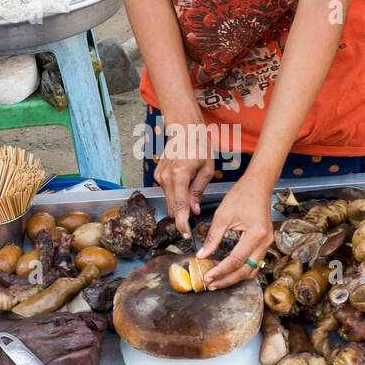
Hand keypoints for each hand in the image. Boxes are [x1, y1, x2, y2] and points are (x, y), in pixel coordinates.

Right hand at [153, 118, 214, 234]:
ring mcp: (159, 176)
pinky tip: (184, 184)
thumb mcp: (207, 169)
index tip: (185, 235)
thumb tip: (194, 211)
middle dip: (181, 216)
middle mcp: (166, 177)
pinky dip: (175, 194)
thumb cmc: (199, 145)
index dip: (182, 224)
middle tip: (192, 219)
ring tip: (192, 193)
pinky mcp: (157, 175)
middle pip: (171, 207)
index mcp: (180, 174)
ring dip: (179, 204)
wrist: (183, 129)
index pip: (179, 206)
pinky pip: (167, 191)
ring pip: (169, 200)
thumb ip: (198, 191)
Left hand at [198, 172, 274, 289]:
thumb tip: (202, 255)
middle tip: (211, 284)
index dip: (221, 271)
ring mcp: (267, 243)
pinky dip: (242, 269)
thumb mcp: (222, 216)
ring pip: (252, 269)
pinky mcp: (266, 242)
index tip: (207, 276)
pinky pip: (255, 262)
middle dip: (228, 280)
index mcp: (255, 234)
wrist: (258, 185)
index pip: (236, 260)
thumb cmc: (241, 195)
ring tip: (218, 280)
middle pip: (246, 270)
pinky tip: (229, 270)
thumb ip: (213, 238)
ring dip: (235, 277)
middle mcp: (265, 242)